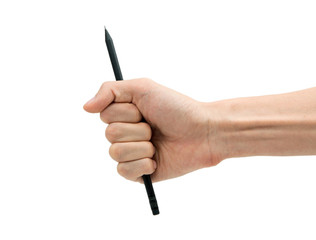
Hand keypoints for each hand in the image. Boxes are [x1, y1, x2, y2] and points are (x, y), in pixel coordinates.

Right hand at [83, 78, 222, 181]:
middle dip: (136, 129)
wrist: (202, 132)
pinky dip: (142, 164)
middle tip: (155, 127)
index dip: (126, 112)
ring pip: (115, 152)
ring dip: (141, 145)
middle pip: (110, 134)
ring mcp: (133, 153)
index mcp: (125, 115)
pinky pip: (124, 171)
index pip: (105, 115)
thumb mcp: (142, 88)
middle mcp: (127, 133)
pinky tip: (156, 159)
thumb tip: (85, 107)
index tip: (144, 110)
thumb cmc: (176, 108)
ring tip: (157, 143)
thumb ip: (110, 90)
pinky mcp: (140, 172)